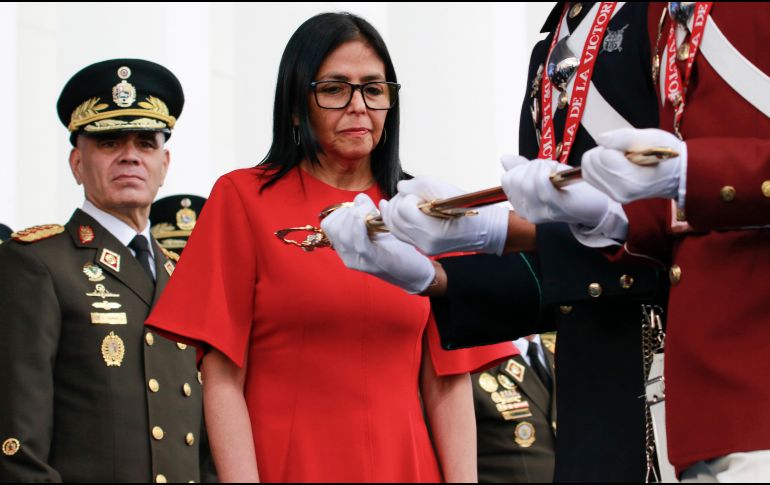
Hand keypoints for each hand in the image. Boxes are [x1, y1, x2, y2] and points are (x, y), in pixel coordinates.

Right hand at [320, 193, 434, 293]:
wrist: (414, 272)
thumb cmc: (397, 248)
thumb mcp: (378, 227)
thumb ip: (367, 212)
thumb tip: (360, 198)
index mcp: (345, 247)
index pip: (329, 224)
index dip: (342, 211)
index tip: (360, 207)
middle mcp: (347, 255)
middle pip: (333, 227)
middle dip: (349, 211)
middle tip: (368, 210)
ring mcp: (358, 261)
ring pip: (343, 234)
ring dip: (356, 216)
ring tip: (372, 214)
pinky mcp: (373, 263)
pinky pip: (359, 244)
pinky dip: (360, 227)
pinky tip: (367, 218)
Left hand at [379, 177, 509, 255]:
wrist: (482, 229)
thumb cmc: (466, 207)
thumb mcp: (445, 189)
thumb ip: (419, 184)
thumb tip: (400, 187)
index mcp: (433, 230)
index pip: (403, 209)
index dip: (409, 197)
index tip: (421, 195)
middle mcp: (425, 242)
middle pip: (394, 218)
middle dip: (398, 202)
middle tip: (411, 195)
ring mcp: (422, 247)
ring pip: (393, 227)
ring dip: (393, 210)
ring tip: (402, 199)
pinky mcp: (421, 248)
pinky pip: (399, 233)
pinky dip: (396, 220)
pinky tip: (392, 208)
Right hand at [501, 157, 610, 226]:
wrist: (596, 203)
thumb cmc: (570, 188)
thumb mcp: (541, 175)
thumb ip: (522, 169)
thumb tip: (504, 158)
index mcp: (520, 205)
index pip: (507, 179)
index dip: (522, 167)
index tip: (539, 169)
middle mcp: (526, 213)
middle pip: (515, 179)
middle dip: (532, 166)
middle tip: (549, 168)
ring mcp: (540, 213)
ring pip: (527, 182)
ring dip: (542, 167)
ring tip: (555, 170)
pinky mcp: (555, 209)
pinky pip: (540, 184)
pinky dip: (548, 171)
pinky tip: (557, 173)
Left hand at [581, 127, 685, 202]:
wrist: (678, 175)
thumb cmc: (667, 154)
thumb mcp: (652, 137)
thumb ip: (624, 137)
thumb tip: (600, 139)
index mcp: (631, 179)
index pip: (603, 155)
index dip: (614, 145)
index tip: (630, 148)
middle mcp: (619, 191)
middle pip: (591, 162)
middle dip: (605, 151)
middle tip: (626, 153)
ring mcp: (614, 196)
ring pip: (587, 169)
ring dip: (600, 159)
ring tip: (622, 159)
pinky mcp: (611, 195)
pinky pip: (591, 176)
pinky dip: (599, 167)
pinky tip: (616, 165)